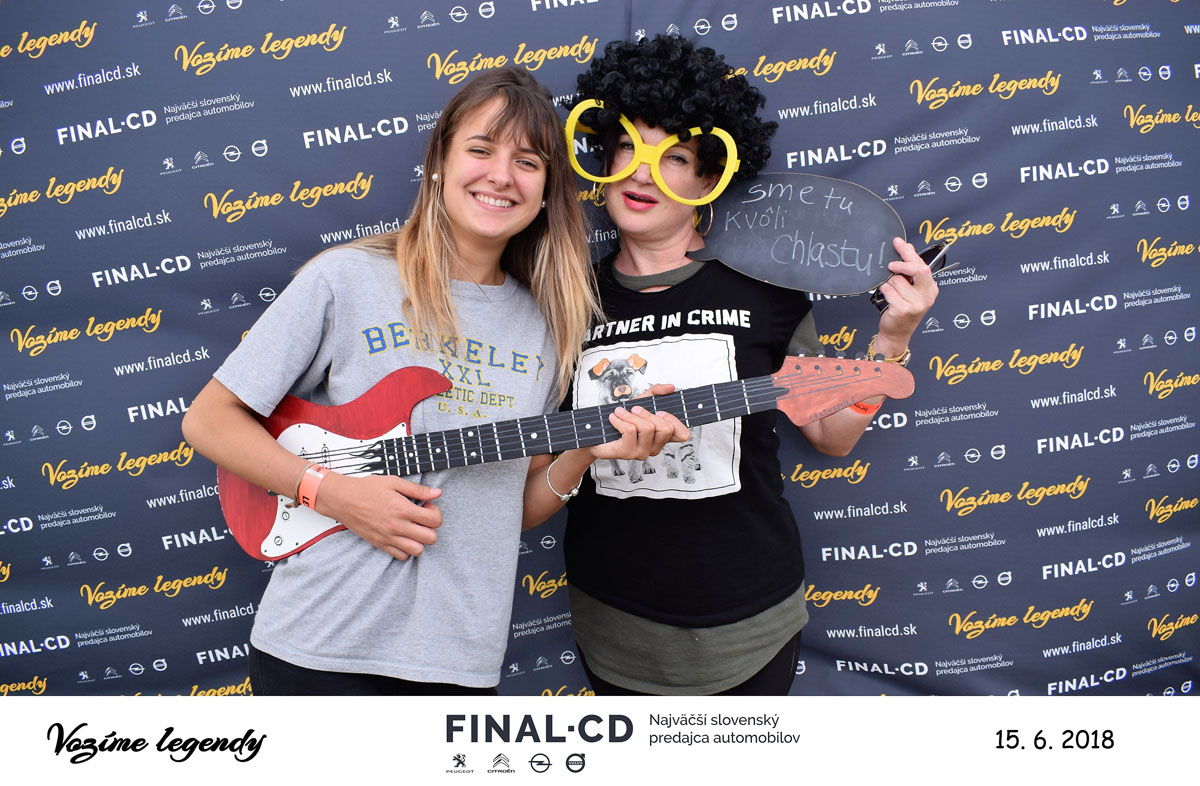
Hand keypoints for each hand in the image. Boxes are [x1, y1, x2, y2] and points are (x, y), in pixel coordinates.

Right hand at [314, 472, 441, 560]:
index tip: (426, 507)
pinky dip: (406, 549)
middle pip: (430, 538)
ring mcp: (389, 538)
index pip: (434, 520)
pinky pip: (402, 556)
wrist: (343, 500)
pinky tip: (403, 536)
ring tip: (413, 529)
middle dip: (431, 528)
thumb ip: (417, 490)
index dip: (435, 513)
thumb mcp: (394, 482)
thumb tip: (437, 493)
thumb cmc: (367, 489)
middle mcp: (397, 526)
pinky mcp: (380, 545)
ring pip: (418, 551)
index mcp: (403, 509)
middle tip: (421, 519)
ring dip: (420, 540)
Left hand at [589, 383, 689, 462]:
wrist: (596, 435)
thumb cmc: (620, 421)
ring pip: (647, 429)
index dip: (675, 421)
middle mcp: (654, 447)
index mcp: (661, 436)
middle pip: (665, 429)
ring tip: (620, 412)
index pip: (682, 434)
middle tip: (635, 408)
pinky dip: (620, 420)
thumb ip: (655, 393)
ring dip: (631, 416)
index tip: (660, 411)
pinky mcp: (628, 453)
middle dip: (648, 413)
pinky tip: (614, 418)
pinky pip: (630, 431)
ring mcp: (642, 452)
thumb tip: (670, 387)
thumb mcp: (639, 402)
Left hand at [874, 237, 938, 354]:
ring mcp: (916, 304)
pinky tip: (887, 297)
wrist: (897, 332)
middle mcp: (927, 296)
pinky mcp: (903, 309)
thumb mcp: (911, 289)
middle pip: (919, 270)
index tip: (898, 243)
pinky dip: (884, 291)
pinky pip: (889, 290)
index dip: (909, 252)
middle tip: (891, 265)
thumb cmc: (902, 309)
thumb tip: (907, 248)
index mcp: (931, 288)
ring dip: (889, 283)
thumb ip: (910, 270)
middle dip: (903, 263)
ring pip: (897, 280)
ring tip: (891, 291)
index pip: (922, 265)